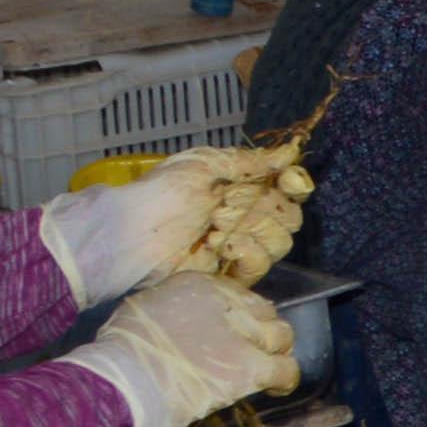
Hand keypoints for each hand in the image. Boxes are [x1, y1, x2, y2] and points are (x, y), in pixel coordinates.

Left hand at [38, 137, 304, 303]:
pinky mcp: (230, 275)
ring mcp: (239, 247)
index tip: (289, 180)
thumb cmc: (161, 194)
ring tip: (214, 226)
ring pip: (280, 241)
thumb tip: (290, 151)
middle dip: (263, 207)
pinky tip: (219, 246)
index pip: (288, 187)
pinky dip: (247, 253)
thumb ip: (248, 161)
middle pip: (289, 215)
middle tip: (223, 206)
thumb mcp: (203, 164)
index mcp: (240, 187)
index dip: (294, 184)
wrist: (131, 234)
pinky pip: (260, 266)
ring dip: (252, 229)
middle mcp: (245, 216)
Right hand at [76, 272, 298, 426]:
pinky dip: (285, 380)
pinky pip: (286, 369)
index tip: (234, 332)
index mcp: (200, 284)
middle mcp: (227, 302)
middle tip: (251, 352)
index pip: (239, 294)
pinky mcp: (250, 366)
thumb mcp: (145, 307)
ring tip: (265, 370)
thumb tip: (181, 318)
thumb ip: (172, 306)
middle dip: (261, 332)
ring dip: (276, 353)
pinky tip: (276, 388)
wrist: (125, 378)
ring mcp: (242, 334)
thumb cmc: (123, 349)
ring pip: (282, 336)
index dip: (241, 316)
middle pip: (264, 312)